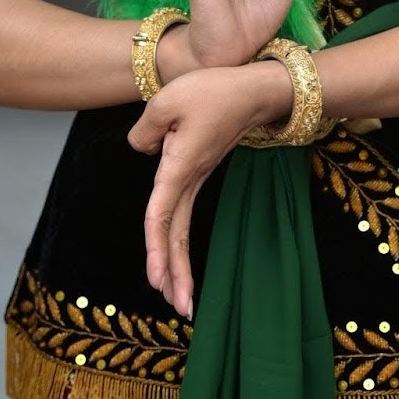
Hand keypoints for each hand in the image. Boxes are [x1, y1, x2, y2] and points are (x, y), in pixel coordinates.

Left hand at [129, 59, 291, 317]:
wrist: (255, 89)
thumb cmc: (213, 91)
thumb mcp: (166, 100)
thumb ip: (143, 130)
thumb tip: (143, 150)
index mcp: (180, 167)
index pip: (160, 214)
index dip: (154, 248)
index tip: (155, 281)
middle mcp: (190, 178)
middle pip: (177, 233)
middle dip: (176, 272)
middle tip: (180, 309)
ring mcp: (197, 175)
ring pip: (183, 226)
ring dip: (180, 263)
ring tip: (180, 298)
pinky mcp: (200, 167)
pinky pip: (184, 209)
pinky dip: (179, 236)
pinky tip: (174, 250)